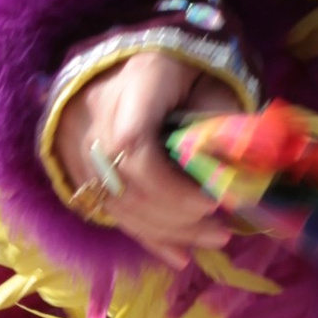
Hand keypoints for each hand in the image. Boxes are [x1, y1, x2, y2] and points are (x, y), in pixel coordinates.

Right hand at [52, 49, 230, 265]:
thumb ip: (224, 125)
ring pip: (116, 203)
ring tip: (212, 241)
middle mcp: (93, 113)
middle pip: (125, 182)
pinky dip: (148, 236)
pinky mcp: (75, 168)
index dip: (170, 184)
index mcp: (133, 82)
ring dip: (167, 231)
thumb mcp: (212, 84)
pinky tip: (180, 255)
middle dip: (178, 216)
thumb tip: (241, 177)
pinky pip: (109, 211)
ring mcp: (77, 143)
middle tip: (224, 231)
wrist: (131, 62)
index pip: (133, 142)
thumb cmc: (181, 71)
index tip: (212, 201)